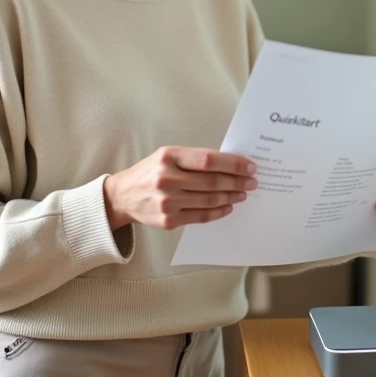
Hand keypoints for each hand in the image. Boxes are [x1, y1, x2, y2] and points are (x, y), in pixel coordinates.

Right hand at [103, 146, 257, 230]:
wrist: (123, 195)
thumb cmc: (151, 172)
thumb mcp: (168, 156)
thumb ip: (194, 159)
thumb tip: (231, 165)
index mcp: (168, 156)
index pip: (208, 160)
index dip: (233, 164)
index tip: (250, 167)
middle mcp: (166, 178)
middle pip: (212, 182)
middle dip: (237, 182)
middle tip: (252, 182)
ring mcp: (167, 202)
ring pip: (209, 200)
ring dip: (231, 197)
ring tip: (242, 194)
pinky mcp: (168, 220)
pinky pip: (201, 217)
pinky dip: (218, 212)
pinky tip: (228, 206)